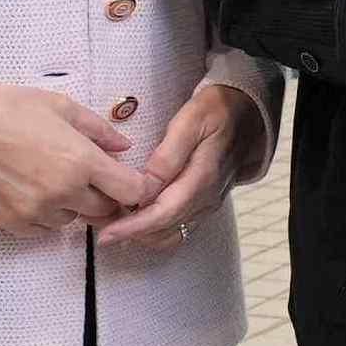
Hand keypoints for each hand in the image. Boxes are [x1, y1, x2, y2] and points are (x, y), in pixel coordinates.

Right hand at [0, 80, 151, 237]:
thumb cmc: (4, 108)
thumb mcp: (60, 106)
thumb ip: (99, 130)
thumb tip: (125, 146)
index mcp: (80, 160)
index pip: (132, 191)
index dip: (137, 187)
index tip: (129, 179)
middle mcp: (63, 192)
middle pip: (106, 209)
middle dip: (105, 194)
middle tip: (89, 173)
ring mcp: (36, 212)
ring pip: (75, 219)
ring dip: (74, 204)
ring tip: (50, 173)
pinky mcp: (13, 224)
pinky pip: (46, 229)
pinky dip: (47, 215)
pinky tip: (31, 187)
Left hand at [101, 81, 267, 250]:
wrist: (246, 112)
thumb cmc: (215, 111)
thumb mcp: (190, 121)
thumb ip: (167, 155)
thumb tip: (144, 187)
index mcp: (201, 178)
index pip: (163, 214)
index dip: (133, 227)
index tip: (106, 233)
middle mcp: (206, 198)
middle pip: (165, 230)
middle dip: (131, 234)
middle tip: (98, 228)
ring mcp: (207, 203)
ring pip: (171, 233)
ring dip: (142, 235)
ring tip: (112, 224)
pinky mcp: (205, 203)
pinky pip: (178, 226)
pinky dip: (155, 230)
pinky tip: (135, 219)